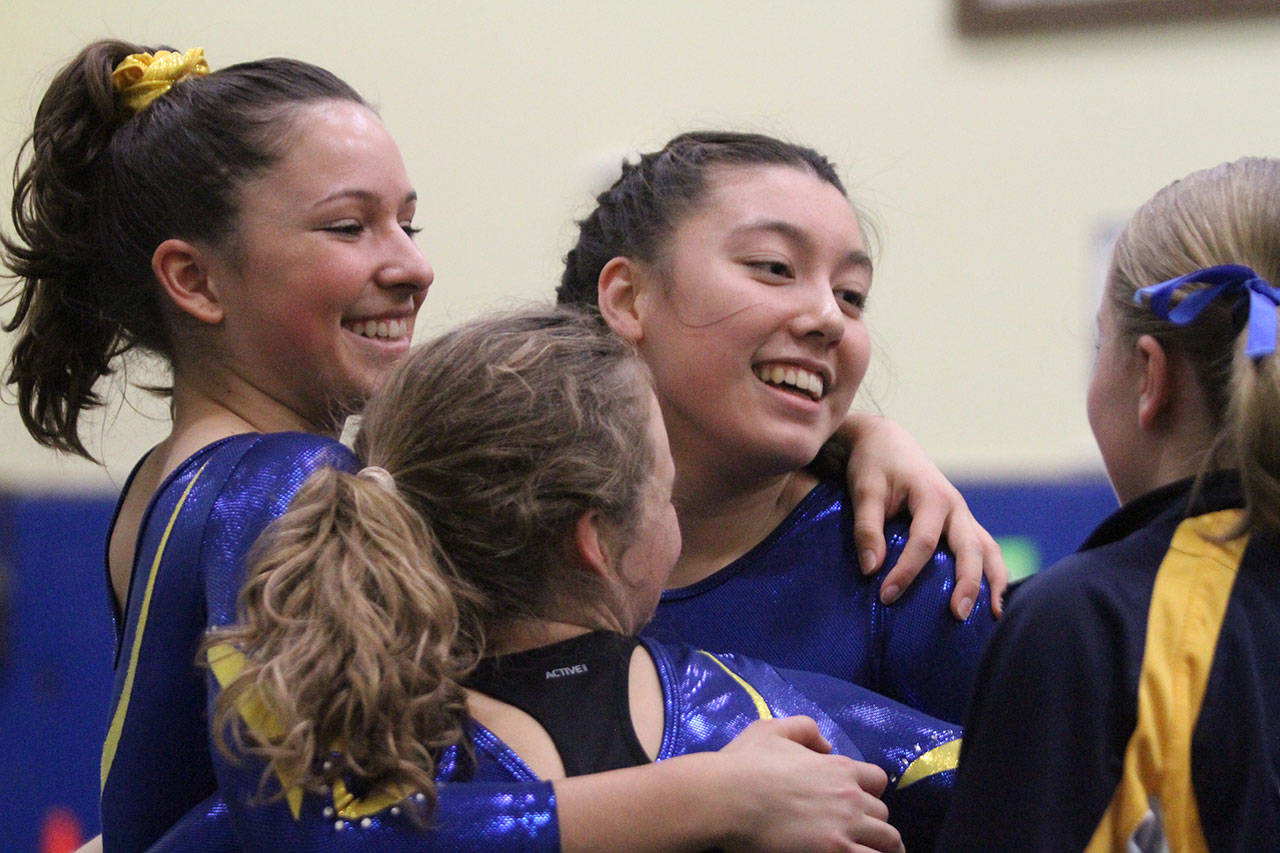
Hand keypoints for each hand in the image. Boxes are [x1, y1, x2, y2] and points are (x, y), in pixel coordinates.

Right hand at [717, 717, 903, 852]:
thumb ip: (805, 729)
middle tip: (860, 833)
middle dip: (873, 823)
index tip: (858, 801)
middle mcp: (850, 798)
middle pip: (883, 816)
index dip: (869, 791)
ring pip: (888, 843)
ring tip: (872, 852)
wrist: (727, 796)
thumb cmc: (746, 764)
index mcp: (839, 768)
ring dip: (881, 847)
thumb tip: (825, 745)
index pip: (878, 780)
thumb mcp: (772, 729)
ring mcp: (845, 829)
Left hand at [839, 413, 1006, 618]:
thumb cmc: (874, 466)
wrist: (887, 442)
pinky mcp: (962, 523)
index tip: (886, 596)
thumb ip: (867, 529)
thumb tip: (871, 569)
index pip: (923, 541)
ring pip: (988, 549)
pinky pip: (984, 549)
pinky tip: (992, 601)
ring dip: (993, 581)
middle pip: (970, 548)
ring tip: (992, 615)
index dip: (906, 571)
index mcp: (932, 496)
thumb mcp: (864, 491)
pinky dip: (992, 573)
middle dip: (967, 583)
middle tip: (958, 615)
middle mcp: (956, 506)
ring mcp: (963, 515)